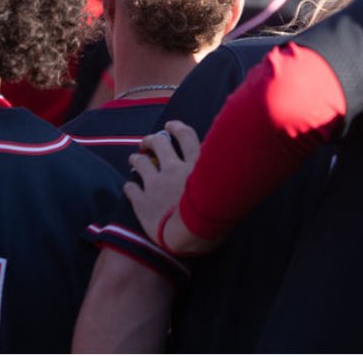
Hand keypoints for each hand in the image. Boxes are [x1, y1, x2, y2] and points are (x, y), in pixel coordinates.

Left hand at [125, 121, 216, 255]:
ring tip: (134, 158)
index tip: (171, 126)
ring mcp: (155, 184)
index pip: (186, 137)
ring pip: (141, 162)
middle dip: (151, 140)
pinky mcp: (141, 201)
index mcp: (194, 166)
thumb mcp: (226, 194)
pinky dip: (129, 187)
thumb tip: (233, 182)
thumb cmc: (213, 220)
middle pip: (159, 144)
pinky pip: (131, 189)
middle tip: (148, 142)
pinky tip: (129, 188)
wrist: (188, 235)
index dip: (177, 128)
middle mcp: (173, 169)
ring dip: (136, 158)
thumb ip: (222, 183)